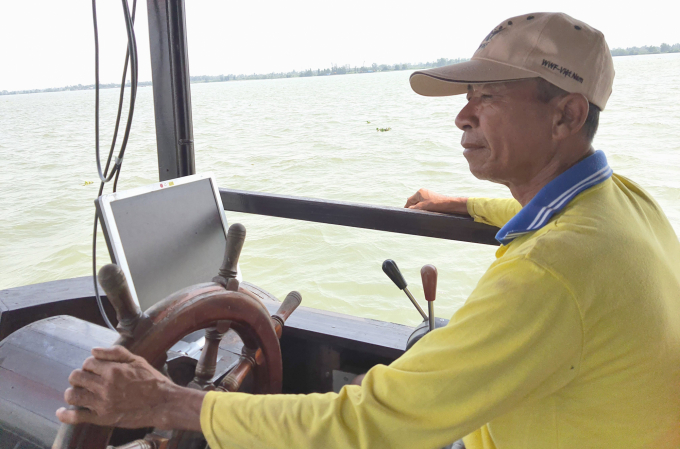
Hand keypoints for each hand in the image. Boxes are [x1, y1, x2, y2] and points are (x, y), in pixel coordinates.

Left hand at [56, 345, 203, 430]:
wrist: (163, 403)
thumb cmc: (152, 381)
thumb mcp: (137, 360)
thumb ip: (115, 353)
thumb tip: (94, 350)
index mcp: (113, 370)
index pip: (88, 362)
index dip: (90, 364)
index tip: (95, 368)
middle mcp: (105, 386)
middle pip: (76, 377)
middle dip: (79, 376)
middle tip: (86, 380)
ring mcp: (102, 403)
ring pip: (72, 395)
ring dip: (73, 392)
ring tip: (79, 392)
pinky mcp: (102, 418)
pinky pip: (76, 417)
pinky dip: (65, 415)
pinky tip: (61, 412)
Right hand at [404, 189, 468, 214]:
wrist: (450, 205)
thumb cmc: (436, 204)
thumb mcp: (422, 207)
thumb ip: (413, 208)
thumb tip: (407, 210)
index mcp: (420, 192)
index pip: (409, 200)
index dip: (406, 207)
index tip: (405, 214)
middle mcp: (423, 192)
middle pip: (414, 202)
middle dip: (413, 208)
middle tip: (412, 216)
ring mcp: (429, 196)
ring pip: (420, 204)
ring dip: (419, 210)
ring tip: (419, 215)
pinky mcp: (433, 200)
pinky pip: (425, 205)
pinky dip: (424, 209)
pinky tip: (425, 214)